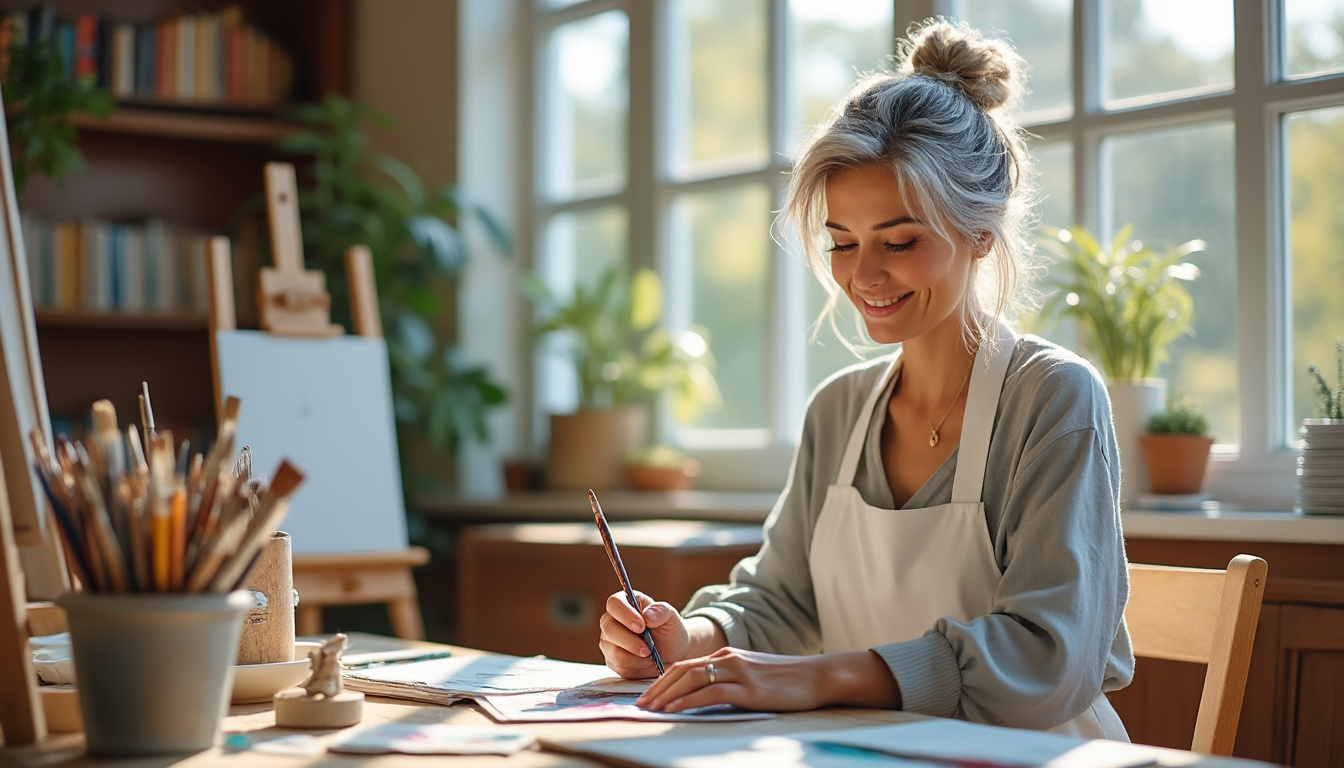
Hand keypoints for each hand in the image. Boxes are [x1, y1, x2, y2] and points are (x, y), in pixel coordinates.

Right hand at [598, 590, 693, 678]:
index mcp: (625, 603)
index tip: (642, 626)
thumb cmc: (670, 630)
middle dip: (630, 641)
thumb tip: (648, 614)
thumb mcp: (671, 617)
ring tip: (650, 654)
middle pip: (609, 629)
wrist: (674, 653)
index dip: (625, 614)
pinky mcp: (612, 661)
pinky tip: (646, 661)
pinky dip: (637, 666)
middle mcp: (612, 621)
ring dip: (636, 656)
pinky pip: (619, 666)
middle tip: (648, 648)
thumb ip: (662, 610)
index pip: (614, 603)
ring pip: (614, 651)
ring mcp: (610, 642)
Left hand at [634, 648, 902, 712]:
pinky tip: (675, 710)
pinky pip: (710, 693)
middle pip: (682, 670)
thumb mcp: (753, 676)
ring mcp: (738, 671)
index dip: (662, 680)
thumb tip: (704, 696)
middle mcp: (728, 658)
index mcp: (727, 655)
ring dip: (667, 695)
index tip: (647, 696)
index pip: (685, 665)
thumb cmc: (786, 681)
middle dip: (657, 688)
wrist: (817, 676)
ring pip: (691, 679)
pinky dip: (688, 701)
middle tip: (641, 705)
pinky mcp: (748, 688)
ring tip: (651, 709)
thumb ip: (729, 681)